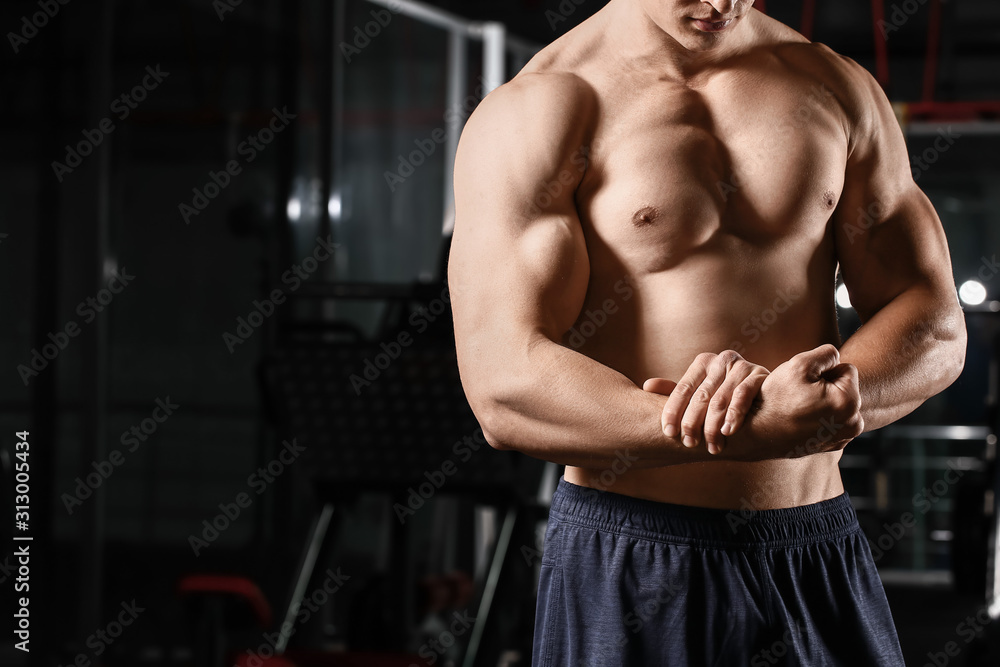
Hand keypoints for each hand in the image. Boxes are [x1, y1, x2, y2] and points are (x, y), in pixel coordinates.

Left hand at [642, 350, 769, 454]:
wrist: (769, 396)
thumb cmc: (727, 396)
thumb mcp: (701, 392)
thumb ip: (676, 392)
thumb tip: (646, 386)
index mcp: (702, 363)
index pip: (682, 389)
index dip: (673, 412)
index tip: (668, 433)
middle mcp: (720, 360)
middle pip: (700, 396)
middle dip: (693, 423)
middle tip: (689, 444)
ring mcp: (740, 366)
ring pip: (719, 400)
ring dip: (713, 426)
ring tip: (711, 446)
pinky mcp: (758, 375)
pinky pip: (742, 396)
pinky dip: (734, 415)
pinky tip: (728, 432)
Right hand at [722, 344, 863, 460]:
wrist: (756, 435)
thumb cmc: (776, 399)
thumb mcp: (799, 364)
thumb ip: (826, 353)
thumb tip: (837, 358)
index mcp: (849, 402)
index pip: (848, 369)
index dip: (824, 370)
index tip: (805, 382)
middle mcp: (853, 423)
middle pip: (845, 389)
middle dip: (826, 387)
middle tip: (799, 396)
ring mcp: (843, 437)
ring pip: (838, 405)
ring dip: (824, 402)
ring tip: (799, 408)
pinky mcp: (833, 445)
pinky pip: (831, 422)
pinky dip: (819, 418)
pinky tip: (800, 420)